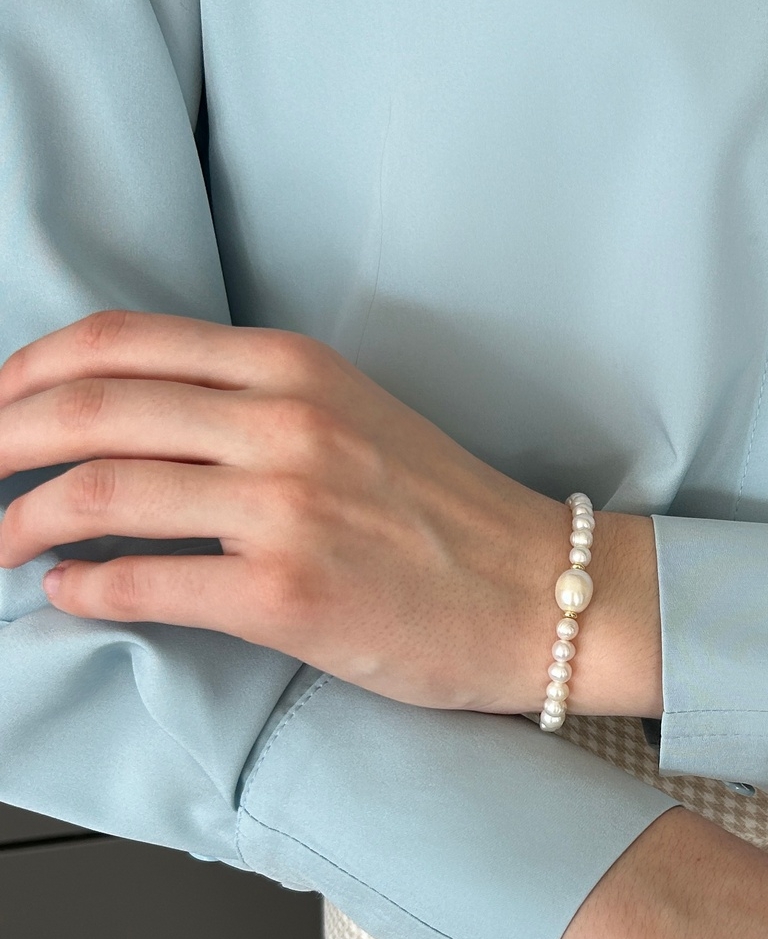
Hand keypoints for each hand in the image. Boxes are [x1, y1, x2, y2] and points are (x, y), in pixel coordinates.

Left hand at [0, 311, 661, 715]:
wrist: (544, 595)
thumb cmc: (447, 518)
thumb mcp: (350, 417)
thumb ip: (247, 406)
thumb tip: (126, 429)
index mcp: (292, 368)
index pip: (119, 343)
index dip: (27, 370)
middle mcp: (284, 423)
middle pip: (87, 409)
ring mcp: (287, 507)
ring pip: (98, 493)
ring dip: (15, 523)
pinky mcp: (289, 595)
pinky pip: (145, 583)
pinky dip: (84, 589)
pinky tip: (67, 594)